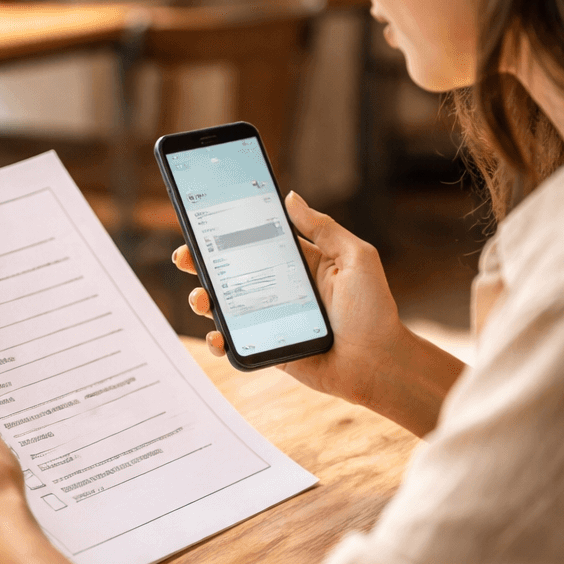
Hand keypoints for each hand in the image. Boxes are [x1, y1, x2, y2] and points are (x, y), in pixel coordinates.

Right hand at [175, 191, 463, 433]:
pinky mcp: (268, 347)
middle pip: (232, 271)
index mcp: (300, 263)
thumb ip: (323, 228)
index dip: (228, 232)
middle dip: (202, 262)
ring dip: (204, 299)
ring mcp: (271, 319)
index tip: (203, 221)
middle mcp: (281, 289)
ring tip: (201, 297)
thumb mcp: (355, 258)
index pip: (256, 241)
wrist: (379, 365)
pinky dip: (218, 339)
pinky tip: (215, 334)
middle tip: (184, 257)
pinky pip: (235, 342)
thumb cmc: (374, 310)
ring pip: (226, 306)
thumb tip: (290, 198)